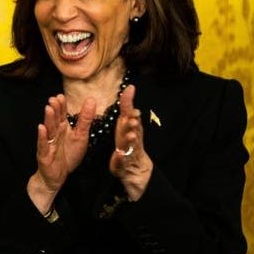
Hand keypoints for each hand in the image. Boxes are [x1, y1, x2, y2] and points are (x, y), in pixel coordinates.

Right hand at [29, 94, 95, 210]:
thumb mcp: (81, 136)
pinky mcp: (44, 154)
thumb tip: (91, 99)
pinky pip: (43, 145)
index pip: (61, 114)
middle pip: (54, 120)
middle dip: (54, 110)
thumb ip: (85, 118)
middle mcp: (54, 134)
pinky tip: (41, 128)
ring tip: (48, 109)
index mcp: (62, 128)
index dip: (61, 106)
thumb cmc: (68, 154)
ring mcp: (48, 143)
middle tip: (54, 99)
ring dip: (48, 119)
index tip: (61, 96)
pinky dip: (42, 137)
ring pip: (49, 130)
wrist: (58, 175)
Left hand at [110, 85, 153, 199]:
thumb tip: (129, 88)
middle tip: (132, 119)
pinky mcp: (124, 162)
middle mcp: (132, 136)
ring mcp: (129, 149)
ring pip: (131, 144)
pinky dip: (121, 158)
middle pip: (133, 128)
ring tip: (130, 136)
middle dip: (133, 123)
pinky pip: (122, 160)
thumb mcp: (126, 122)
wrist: (134, 166)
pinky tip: (119, 156)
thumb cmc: (127, 140)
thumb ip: (127, 106)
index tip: (131, 96)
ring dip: (130, 140)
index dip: (130, 106)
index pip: (130, 114)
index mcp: (129, 127)